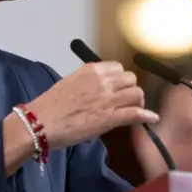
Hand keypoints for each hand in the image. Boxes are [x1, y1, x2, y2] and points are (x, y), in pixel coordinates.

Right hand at [27, 62, 158, 149]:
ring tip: (135, 109)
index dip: (120, 79)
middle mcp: (102, 81)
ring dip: (138, 101)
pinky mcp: (110, 118)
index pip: (118, 68)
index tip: (118, 88)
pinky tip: (151, 119)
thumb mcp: (68, 83)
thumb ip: (86, 82)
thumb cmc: (49, 106)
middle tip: (126, 99)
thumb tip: (97, 87)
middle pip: (131, 79)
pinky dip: (147, 116)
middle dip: (130, 89)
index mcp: (90, 70)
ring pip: (137, 94)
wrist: (40, 123)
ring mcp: (107, 100)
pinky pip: (136, 113)